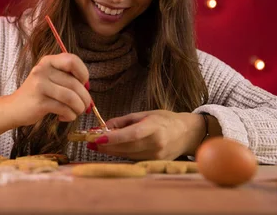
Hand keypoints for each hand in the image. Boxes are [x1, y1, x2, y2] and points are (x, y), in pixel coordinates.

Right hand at [9, 53, 92, 126]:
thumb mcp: (49, 78)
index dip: (83, 73)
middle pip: (74, 83)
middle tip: (84, 106)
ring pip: (71, 97)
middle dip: (85, 98)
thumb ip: (67, 78)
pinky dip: (69, 115)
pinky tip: (64, 117)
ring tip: (76, 112)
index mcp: (47, 61)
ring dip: (79, 108)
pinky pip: (64, 109)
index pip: (72, 60)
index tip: (84, 84)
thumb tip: (88, 88)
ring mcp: (40, 86)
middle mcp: (42, 70)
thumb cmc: (37, 94)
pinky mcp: (40, 102)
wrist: (14, 108)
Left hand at [87, 110, 204, 159]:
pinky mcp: (155, 162)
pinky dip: (121, 154)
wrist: (187, 133)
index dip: (113, 138)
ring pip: (127, 155)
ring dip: (110, 151)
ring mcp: (156, 155)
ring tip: (97, 145)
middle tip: (90, 142)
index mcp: (154, 127)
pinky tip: (112, 149)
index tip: (97, 139)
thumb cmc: (165, 120)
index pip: (132, 134)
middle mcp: (156, 143)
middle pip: (126, 147)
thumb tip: (103, 127)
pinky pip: (133, 158)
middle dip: (106, 146)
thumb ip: (123, 121)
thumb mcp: (145, 114)